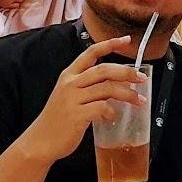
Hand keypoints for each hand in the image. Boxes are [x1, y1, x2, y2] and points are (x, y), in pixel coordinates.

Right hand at [19, 36, 145, 166]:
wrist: (40, 142)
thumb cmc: (58, 119)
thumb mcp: (69, 95)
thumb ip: (88, 86)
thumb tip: (118, 84)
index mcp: (69, 75)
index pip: (91, 52)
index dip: (110, 44)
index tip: (126, 40)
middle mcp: (70, 83)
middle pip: (104, 69)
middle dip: (127, 72)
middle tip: (142, 78)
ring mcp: (72, 99)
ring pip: (107, 88)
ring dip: (128, 94)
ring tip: (138, 100)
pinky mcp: (76, 115)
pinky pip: (102, 107)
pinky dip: (111, 111)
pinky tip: (111, 116)